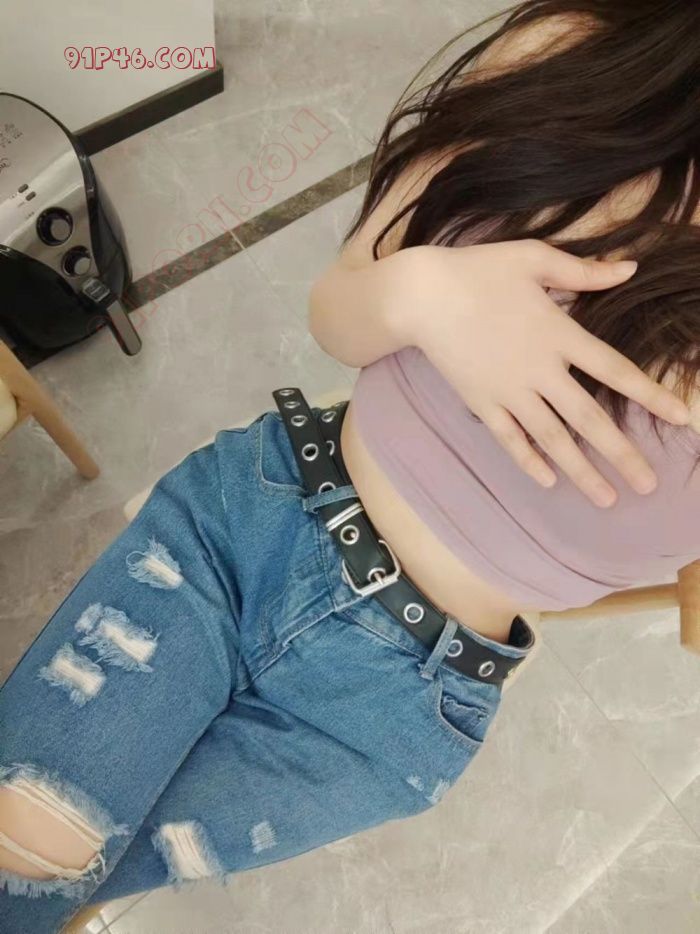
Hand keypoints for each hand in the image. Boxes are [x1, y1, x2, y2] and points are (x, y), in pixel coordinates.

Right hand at [398, 239, 689, 507]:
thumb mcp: (533, 258)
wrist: (420, 296)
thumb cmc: (478, 271)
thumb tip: (629, 269)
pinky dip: (529, 461)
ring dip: (582, 471)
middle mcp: (539, 371)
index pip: (615, 371)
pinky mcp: (481, 403)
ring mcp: (509, 392)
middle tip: (647, 486)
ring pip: (553, 439)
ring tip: (607, 499)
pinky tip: (548, 481)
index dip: (651, 395)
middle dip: (622, 455)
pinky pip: (509, 439)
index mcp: (559, 334)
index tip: (680, 418)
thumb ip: (584, 271)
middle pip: (589, 420)